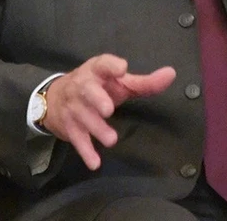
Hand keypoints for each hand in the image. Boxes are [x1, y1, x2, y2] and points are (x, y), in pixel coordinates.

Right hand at [42, 54, 175, 169]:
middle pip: (87, 90)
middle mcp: (83, 86)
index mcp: (97, 71)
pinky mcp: (69, 127)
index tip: (122, 69)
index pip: (103, 64)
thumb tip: (171, 74)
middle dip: (97, 99)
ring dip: (96, 128)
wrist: (54, 99)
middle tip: (108, 109)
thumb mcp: (119, 82)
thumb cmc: (97, 88)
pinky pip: (77, 139)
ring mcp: (74, 107)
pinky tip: (95, 163)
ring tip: (112, 140)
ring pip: (83, 117)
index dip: (111, 65)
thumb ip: (145, 82)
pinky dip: (85, 152)